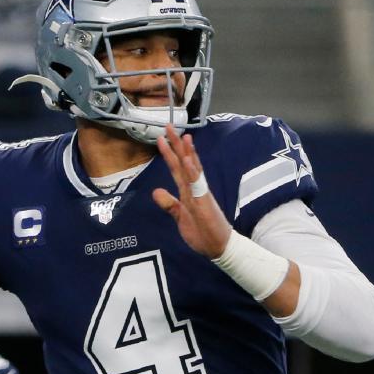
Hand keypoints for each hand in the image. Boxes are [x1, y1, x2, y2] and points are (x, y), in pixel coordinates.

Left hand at [152, 124, 231, 258]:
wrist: (217, 247)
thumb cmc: (201, 231)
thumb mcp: (179, 216)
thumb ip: (169, 203)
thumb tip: (156, 191)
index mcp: (188, 191)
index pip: (177, 168)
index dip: (170, 153)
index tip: (162, 138)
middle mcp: (195, 189)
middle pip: (184, 163)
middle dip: (176, 145)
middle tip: (168, 126)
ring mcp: (200, 194)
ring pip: (192, 169)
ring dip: (187, 152)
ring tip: (182, 136)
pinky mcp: (204, 202)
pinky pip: (198, 184)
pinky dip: (192, 171)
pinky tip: (187, 159)